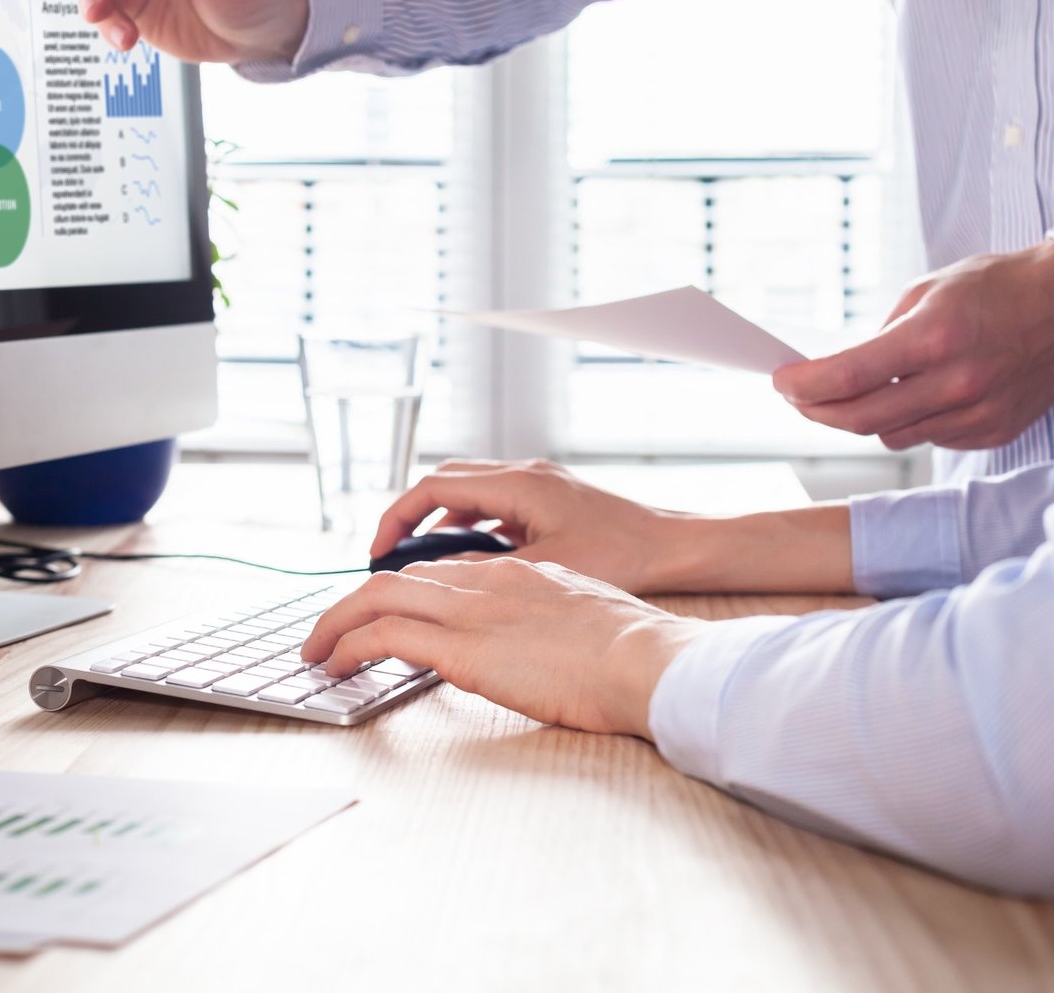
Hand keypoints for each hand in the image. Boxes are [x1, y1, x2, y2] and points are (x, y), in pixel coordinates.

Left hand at [302, 559, 703, 737]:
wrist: (646, 660)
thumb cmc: (634, 654)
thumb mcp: (584, 621)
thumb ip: (549, 622)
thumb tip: (537, 646)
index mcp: (519, 574)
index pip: (442, 573)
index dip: (403, 592)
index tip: (383, 614)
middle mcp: (487, 581)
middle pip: (399, 579)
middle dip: (354, 604)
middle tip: (329, 631)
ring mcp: (472, 610)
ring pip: (377, 598)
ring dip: (337, 623)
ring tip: (316, 652)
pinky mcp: (461, 646)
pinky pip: (383, 636)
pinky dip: (349, 646)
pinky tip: (335, 666)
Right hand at [371, 460, 689, 594]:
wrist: (675, 546)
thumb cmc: (623, 555)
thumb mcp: (542, 570)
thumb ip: (485, 571)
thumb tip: (438, 580)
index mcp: (517, 484)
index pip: (434, 487)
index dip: (397, 518)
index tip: (378, 551)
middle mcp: (524, 474)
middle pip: (445, 483)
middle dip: (411, 517)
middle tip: (390, 556)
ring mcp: (539, 483)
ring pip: (470, 492)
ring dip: (442, 522)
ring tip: (423, 563)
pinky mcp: (551, 499)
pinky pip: (495, 504)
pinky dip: (472, 526)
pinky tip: (472, 560)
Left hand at [773, 240, 1053, 450]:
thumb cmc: (996, 287)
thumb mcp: (926, 292)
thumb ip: (881, 336)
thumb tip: (839, 372)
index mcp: (934, 338)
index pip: (849, 377)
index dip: (804, 386)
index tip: (781, 382)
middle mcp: (956, 382)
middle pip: (861, 420)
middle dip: (818, 411)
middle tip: (799, 398)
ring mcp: (978, 413)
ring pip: (892, 435)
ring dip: (865, 418)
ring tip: (858, 392)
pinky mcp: (993, 431)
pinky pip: (930, 438)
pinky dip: (911, 422)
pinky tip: (915, 396)